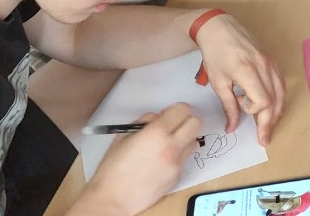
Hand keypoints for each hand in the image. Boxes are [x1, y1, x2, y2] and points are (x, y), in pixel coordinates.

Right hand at [75, 104, 200, 215]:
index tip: (171, 113)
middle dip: (187, 121)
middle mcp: (171, 147)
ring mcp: (177, 163)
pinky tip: (162, 161)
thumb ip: (144, 122)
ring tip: (168, 144)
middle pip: (196, 123)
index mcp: (155, 133)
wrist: (114, 198)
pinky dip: (178, 156)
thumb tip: (158, 116)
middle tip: (175, 126)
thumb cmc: (113, 168)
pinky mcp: (178, 177)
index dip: (177, 109)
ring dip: (185, 139)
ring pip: (194, 142)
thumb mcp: (123, 136)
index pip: (182, 110)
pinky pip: (185, 159)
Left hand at [192, 13, 285, 144]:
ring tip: (269, 126)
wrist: (219, 27)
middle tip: (264, 139)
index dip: (254, 111)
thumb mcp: (218, 81)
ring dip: (277, 112)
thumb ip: (228, 106)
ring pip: (282, 93)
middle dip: (270, 122)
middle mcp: (264, 66)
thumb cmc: (215, 53)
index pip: (263, 100)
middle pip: (275, 100)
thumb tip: (232, 128)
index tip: (241, 106)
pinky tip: (273, 107)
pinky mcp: (272, 60)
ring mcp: (271, 62)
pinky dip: (279, 98)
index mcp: (248, 71)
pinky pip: (281, 83)